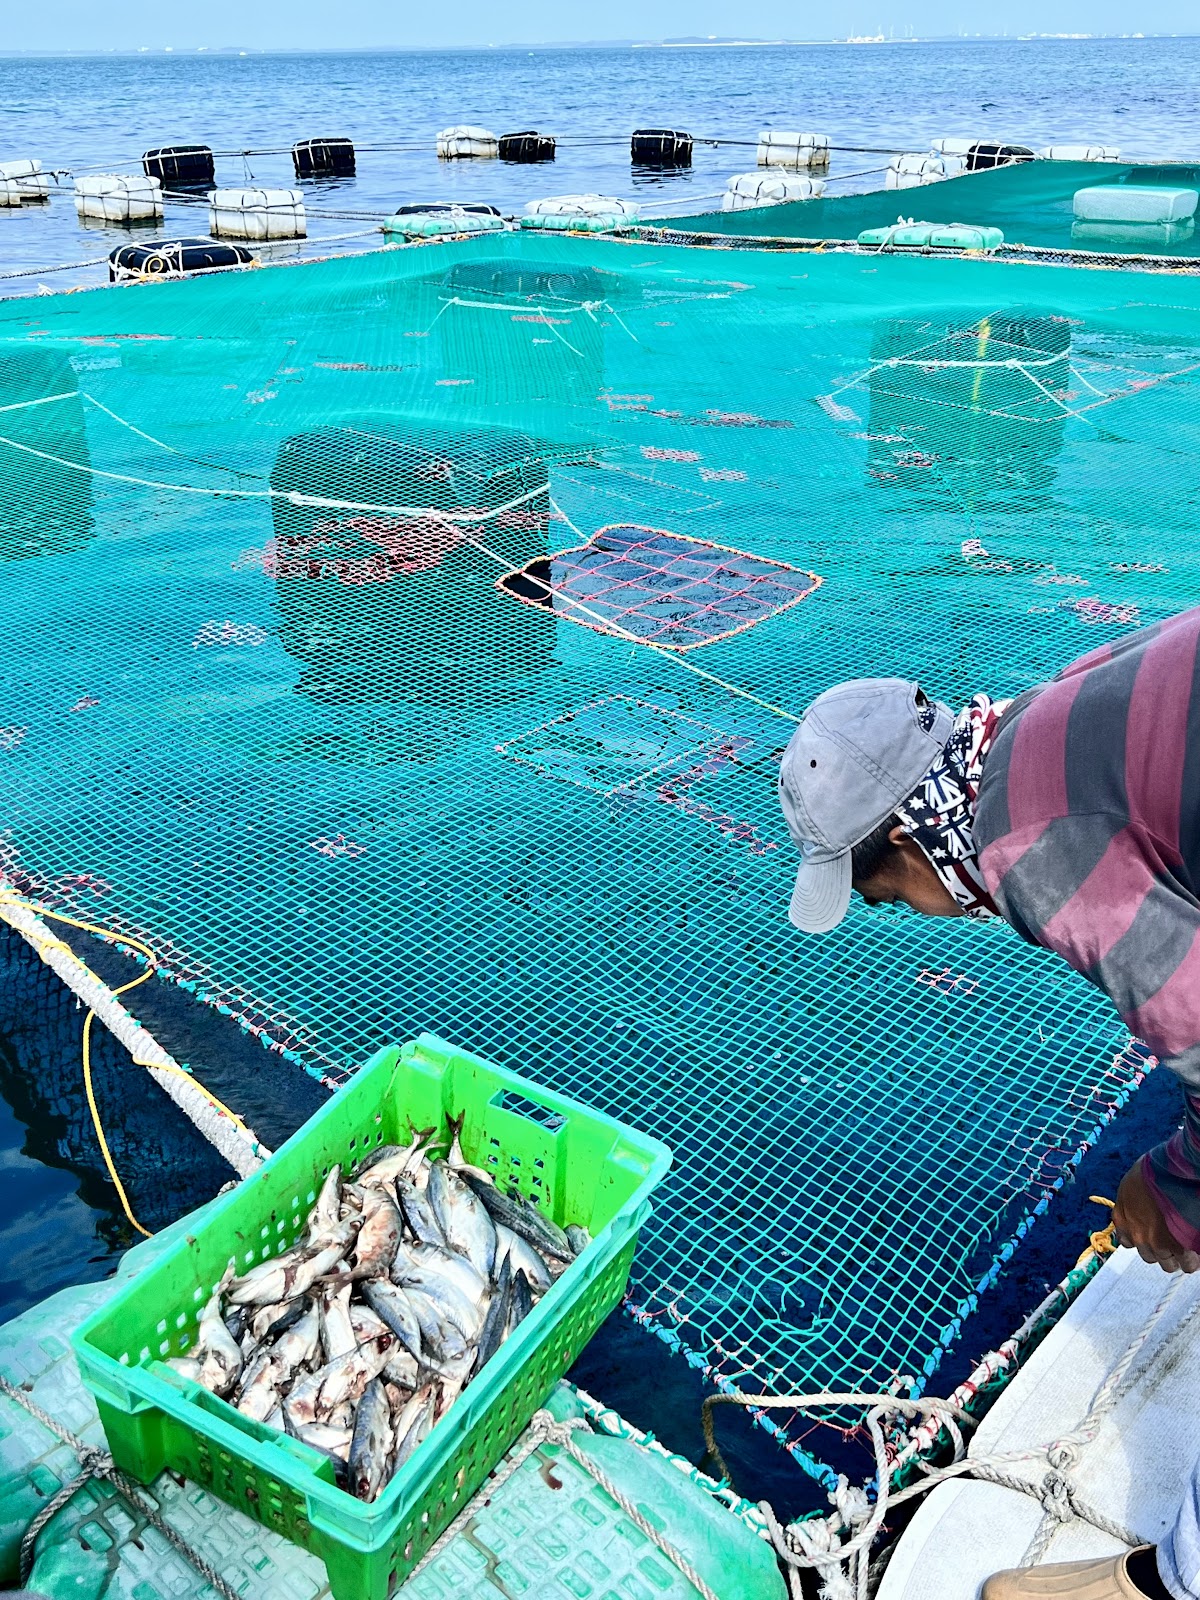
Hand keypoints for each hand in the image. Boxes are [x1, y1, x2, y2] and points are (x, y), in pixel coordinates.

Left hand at [1112, 1159, 1199, 1273]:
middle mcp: (1137, 1235)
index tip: (1152, 1234)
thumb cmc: (1153, 1170)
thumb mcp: (1132, 1184)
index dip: (1143, 1238)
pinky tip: (1196, 1247)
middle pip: (1150, 1256)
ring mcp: (1158, 1244)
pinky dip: (1193, 1258)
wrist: (1170, 1173)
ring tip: (1187, 1244)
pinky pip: (1188, 1264)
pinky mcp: (1179, 1248)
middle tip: (1174, 1239)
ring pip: (1169, 1264)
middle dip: (1161, 1249)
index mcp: (1123, 1219)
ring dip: (1178, 1256)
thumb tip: (1145, 1208)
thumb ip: (1134, 1202)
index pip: (1127, 1242)